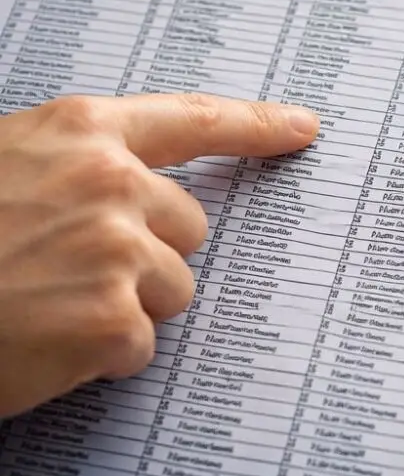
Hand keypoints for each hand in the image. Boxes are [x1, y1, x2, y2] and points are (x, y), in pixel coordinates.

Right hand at [0, 92, 318, 418]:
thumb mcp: (1, 168)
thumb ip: (73, 168)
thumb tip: (136, 191)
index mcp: (77, 132)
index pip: (191, 119)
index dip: (255, 124)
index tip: (302, 127)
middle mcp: (109, 182)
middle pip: (189, 228)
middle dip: (145, 254)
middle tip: (60, 268)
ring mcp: (117, 251)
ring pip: (173, 291)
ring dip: (123, 308)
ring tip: (43, 304)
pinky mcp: (115, 321)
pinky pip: (141, 345)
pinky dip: (99, 357)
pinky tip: (43, 342)